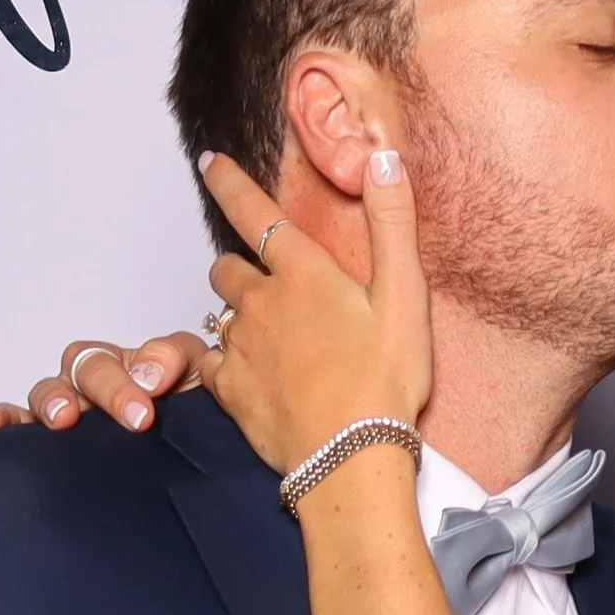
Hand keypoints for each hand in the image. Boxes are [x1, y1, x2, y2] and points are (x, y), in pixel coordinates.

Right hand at [0, 332, 207, 433]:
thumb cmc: (194, 419)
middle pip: (88, 367)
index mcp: (138, 367)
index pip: (142, 351)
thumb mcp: (200, 383)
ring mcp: (74, 410)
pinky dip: (3, 421)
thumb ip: (179, 363)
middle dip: (109, 388)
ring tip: (62, 419)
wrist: (194, 469)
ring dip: (53, 400)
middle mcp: (100, 383)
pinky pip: (19, 424)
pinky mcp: (51, 441)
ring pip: (51, 391)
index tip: (155, 389)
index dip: (145, 365)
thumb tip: (150, 373)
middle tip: (134, 418)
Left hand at [199, 147, 432, 476]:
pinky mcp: (230, 389)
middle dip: (240, 269)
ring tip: (272, 343)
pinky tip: (252, 377)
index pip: (254, 211)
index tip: (208, 163)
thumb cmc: (385, 380)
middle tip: (269, 289)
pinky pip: (211, 362)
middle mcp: (261, 301)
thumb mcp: (406, 296)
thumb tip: (382, 156)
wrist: (351, 458)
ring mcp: (240, 347)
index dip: (229, 183)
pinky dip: (224, 363)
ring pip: (221, 317)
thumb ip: (392, 222)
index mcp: (304, 273)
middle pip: (227, 267)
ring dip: (239, 320)